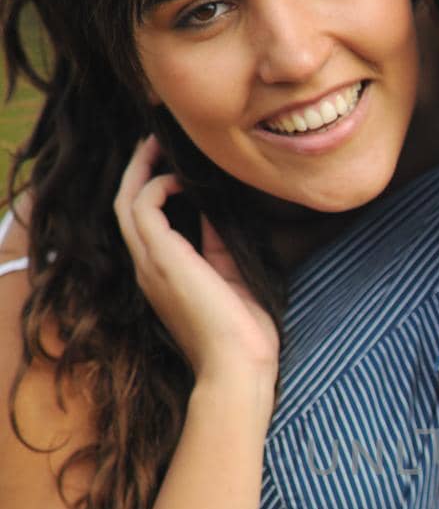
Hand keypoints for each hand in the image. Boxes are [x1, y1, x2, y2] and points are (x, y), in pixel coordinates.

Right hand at [114, 137, 278, 394]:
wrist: (238, 366)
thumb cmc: (243, 334)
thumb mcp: (230, 278)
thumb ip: (218, 246)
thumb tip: (217, 213)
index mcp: (163, 276)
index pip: (145, 225)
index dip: (152, 191)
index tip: (172, 165)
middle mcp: (148, 269)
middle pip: (126, 207)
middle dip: (139, 170)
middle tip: (155, 141)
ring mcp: (150, 264)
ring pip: (126, 202)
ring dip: (141, 168)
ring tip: (158, 143)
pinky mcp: (161, 259)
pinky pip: (142, 206)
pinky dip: (156, 184)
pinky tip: (181, 178)